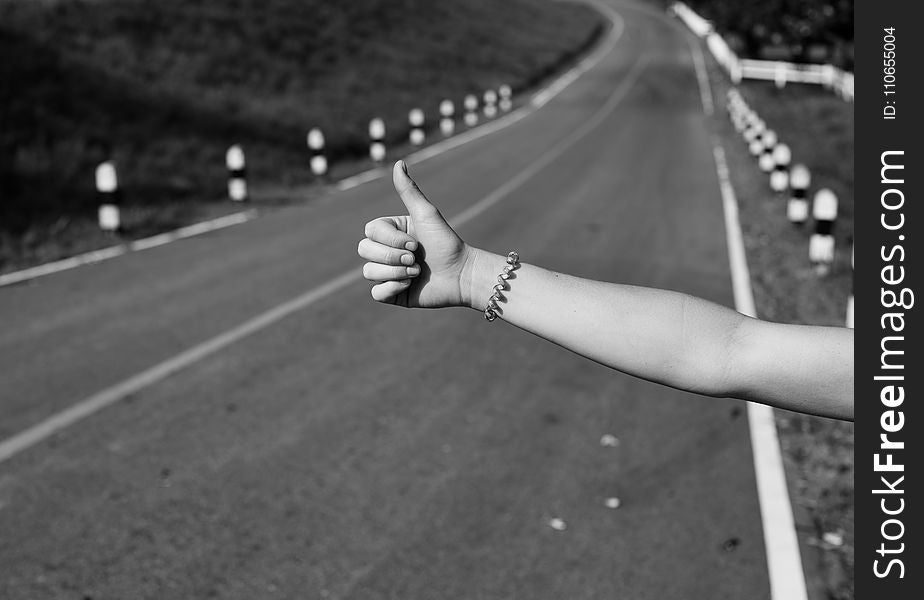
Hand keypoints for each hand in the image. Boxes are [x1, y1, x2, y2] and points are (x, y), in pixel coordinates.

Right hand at [358, 161, 474, 307]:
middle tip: (416, 259)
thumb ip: (409, 191)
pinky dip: (391, 289)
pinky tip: (409, 286)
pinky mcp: (392, 292)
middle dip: (391, 257)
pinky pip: (376, 293)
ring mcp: (387, 272)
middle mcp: (386, 250)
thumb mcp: (426, 214)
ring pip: (368, 272)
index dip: (390, 240)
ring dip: (395, 272)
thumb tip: (398, 163)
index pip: (369, 232)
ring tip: (416, 273)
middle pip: (364, 250)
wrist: (461, 275)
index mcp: (390, 231)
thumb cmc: (446, 242)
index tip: (415, 243)